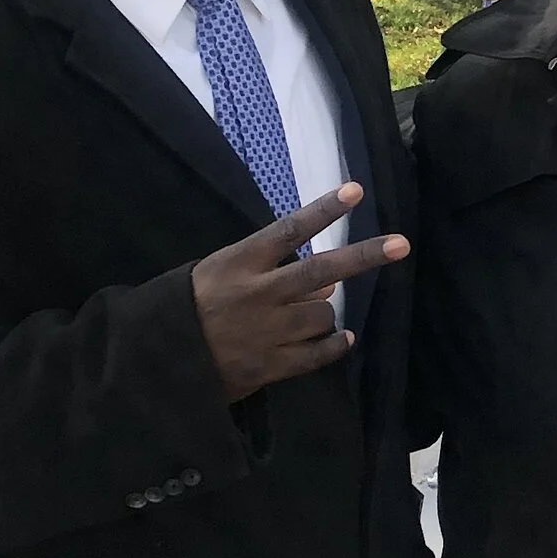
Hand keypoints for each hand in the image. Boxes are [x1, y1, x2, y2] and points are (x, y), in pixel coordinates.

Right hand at [188, 185, 408, 399]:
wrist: (156, 359)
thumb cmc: (187, 306)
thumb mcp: (215, 271)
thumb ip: (266, 268)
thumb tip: (325, 279)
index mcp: (239, 263)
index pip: (290, 231)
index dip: (324, 210)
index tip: (355, 191)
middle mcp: (258, 294)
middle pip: (322, 271)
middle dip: (365, 256)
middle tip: (401, 245)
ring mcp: (267, 332)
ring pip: (323, 314)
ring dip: (324, 312)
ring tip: (304, 316)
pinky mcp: (270, 366)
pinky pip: (318, 353)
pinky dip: (334, 345)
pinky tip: (341, 340)